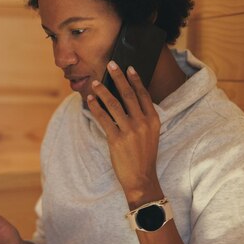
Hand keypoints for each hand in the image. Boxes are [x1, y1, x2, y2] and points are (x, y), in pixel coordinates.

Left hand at [87, 62, 162, 207]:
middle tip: (111, 64)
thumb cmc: (144, 156)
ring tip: (94, 82)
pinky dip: (95, 108)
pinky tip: (90, 101)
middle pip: (129, 95)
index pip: (143, 95)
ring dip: (103, 91)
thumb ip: (143, 118)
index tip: (129, 68)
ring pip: (114, 105)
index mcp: (153, 120)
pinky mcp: (116, 140)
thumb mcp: (150, 134)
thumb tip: (128, 101)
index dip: (135, 80)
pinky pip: (103, 119)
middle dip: (119, 78)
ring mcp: (130, 131)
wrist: (142, 179)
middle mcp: (143, 123)